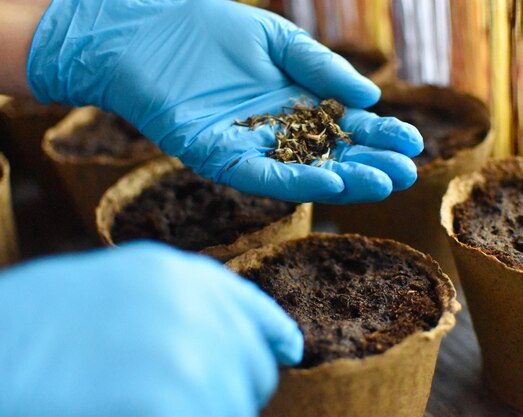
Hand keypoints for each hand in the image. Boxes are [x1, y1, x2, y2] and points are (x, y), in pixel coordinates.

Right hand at [0, 242, 301, 415]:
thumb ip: (177, 306)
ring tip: (147, 403)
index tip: (288, 351)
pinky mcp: (173, 403)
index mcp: (181, 276)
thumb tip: (228, 338)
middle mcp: (199, 308)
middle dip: (232, 391)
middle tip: (184, 398)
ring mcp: (192, 356)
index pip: (256, 311)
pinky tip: (135, 411)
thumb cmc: (34, 324)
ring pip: (236, 409)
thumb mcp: (117, 288)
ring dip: (206, 411)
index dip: (272, 336)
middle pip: (255, 369)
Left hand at [27, 0, 422, 202]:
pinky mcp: (219, 158)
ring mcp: (250, 148)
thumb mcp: (276, 41)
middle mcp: (277, 132)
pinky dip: (297, 180)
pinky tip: (331, 180)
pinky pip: (264, 175)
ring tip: (383, 183)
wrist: (145, 30)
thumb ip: (320, 68)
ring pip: (304, 171)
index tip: (414, 144)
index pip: (346, 126)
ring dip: (344, 179)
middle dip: (370, 165)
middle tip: (408, 174)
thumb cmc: (209, 30)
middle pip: (332, 155)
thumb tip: (371, 98)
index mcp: (294, 103)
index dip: (380, 136)